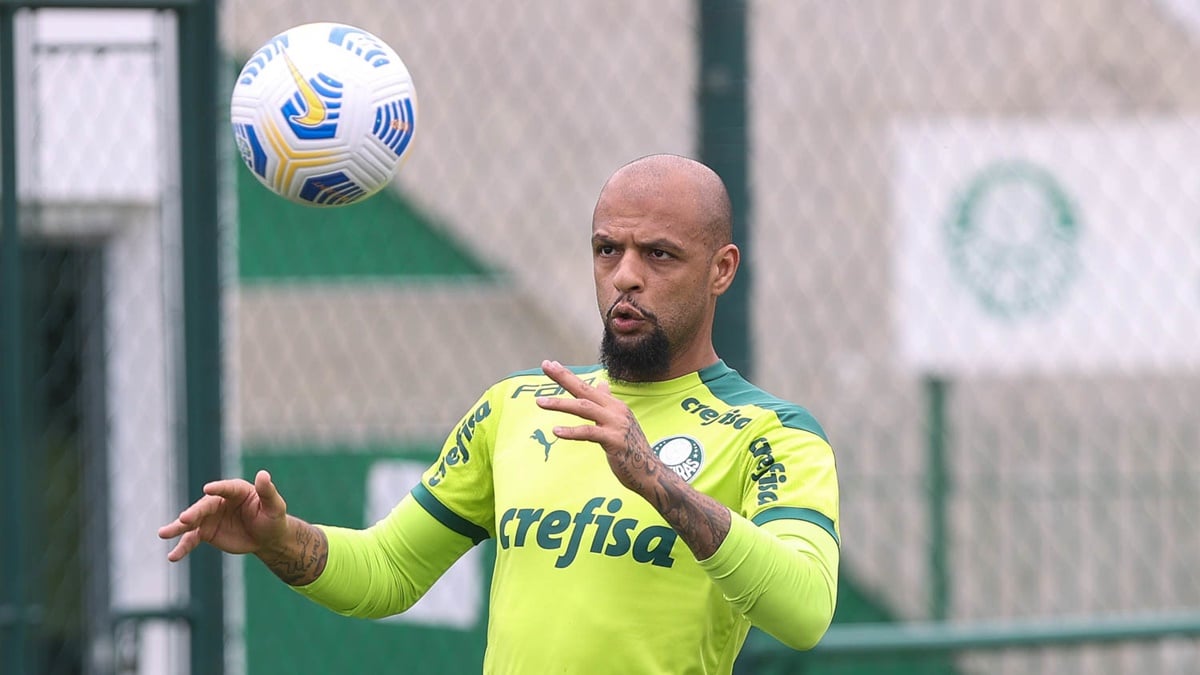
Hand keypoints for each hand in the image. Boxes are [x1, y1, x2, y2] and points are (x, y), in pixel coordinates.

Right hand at [158, 469, 289, 561]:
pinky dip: (182, 548)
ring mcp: (210, 517)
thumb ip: (267, 491)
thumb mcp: (274, 506)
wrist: (267, 538)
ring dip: (177, 527)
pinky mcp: (205, 532)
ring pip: (191, 522)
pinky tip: (172, 556)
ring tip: (163, 533)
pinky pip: (191, 540)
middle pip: (204, 506)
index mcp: (236, 490)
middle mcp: (219, 501)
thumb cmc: (272, 518)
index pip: (225, 488)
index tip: (208, 489)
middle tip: (184, 519)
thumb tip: (263, 474)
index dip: (218, 488)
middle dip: (193, 513)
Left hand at [536, 359, 730, 557]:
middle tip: (545, 366)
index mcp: (614, 405)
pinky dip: (571, 431)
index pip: (587, 386)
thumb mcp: (619, 421)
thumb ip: (608, 403)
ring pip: (584, 408)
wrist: (649, 472)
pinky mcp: (614, 441)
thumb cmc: (631, 448)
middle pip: (584, 389)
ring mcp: (616, 424)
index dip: (567, 375)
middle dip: (563, 377)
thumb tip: (602, 384)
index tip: (549, 364)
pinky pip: (589, 433)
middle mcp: (615, 410)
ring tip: (540, 401)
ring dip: (561, 404)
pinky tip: (556, 430)